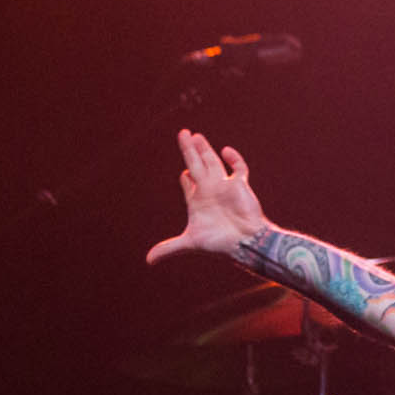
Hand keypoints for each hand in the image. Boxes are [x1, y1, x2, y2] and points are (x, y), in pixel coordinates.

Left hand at [145, 129, 270, 264]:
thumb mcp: (190, 242)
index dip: (184, 177)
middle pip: (197, 165)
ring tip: (196, 135)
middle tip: (184, 133)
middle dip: (190, 150)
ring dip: (205, 149)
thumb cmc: (220, 242)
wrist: (246, 242)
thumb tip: (148, 261)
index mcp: (197, 201)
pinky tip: (225, 150)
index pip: (188, 183)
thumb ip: (169, 248)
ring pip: (213, 161)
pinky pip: (238, 168)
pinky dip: (234, 159)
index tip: (183, 172)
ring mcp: (224, 186)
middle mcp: (209, 190)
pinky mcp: (239, 185)